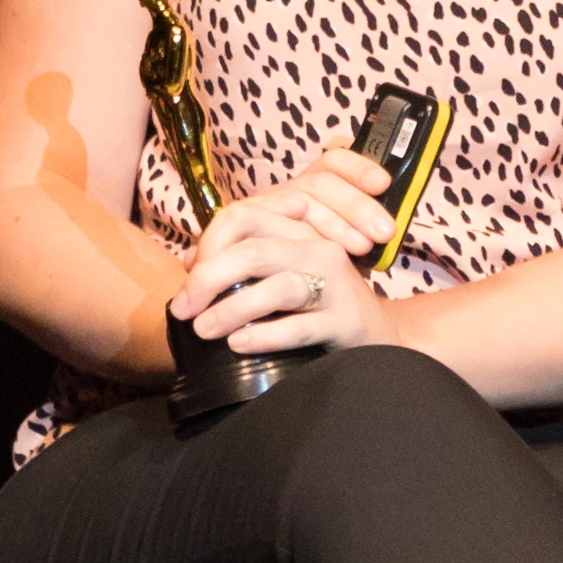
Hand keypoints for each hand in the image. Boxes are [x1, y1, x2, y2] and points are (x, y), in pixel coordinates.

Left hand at [176, 149, 398, 362]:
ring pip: (278, 287)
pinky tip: (238, 345)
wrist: (379, 340)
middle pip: (254, 251)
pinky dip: (263, 335)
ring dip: (232, 309)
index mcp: (299, 232)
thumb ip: (242, 264)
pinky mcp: (347, 321)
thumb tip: (189, 261)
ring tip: (204, 330)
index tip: (188, 277)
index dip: (209, 243)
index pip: (244, 217)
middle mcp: (320, 250)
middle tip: (183, 310)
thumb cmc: (318, 308)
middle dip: (208, 279)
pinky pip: (300, 326)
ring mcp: (338, 285)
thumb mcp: (282, 276)